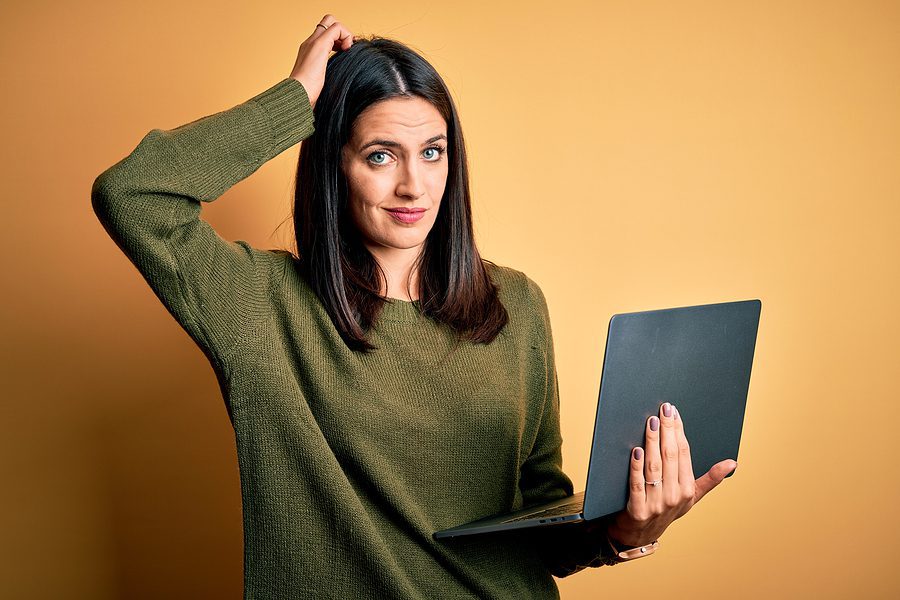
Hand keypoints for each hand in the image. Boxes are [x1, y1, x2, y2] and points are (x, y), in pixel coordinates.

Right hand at [289, 14, 354, 108]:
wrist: (297, 95)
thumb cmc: (308, 94)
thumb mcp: (319, 83)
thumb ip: (326, 76)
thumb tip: (339, 82)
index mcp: (308, 51)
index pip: (324, 34)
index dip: (338, 39)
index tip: (345, 52)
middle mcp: (309, 43)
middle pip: (327, 22)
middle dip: (341, 32)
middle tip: (346, 48)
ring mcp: (313, 42)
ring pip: (332, 22)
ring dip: (345, 34)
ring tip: (347, 50)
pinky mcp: (319, 45)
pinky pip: (337, 28)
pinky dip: (346, 36)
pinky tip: (347, 50)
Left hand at [588, 402, 737, 547]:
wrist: (640, 534)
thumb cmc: (666, 510)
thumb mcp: (691, 497)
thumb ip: (710, 480)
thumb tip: (733, 463)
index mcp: (688, 490)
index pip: (684, 454)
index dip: (679, 431)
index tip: (674, 412)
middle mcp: (674, 497)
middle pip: (670, 457)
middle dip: (667, 430)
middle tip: (663, 409)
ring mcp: (655, 504)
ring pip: (654, 467)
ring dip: (652, 442)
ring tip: (651, 422)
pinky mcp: (637, 510)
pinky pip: (637, 484)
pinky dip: (636, 467)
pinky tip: (636, 450)